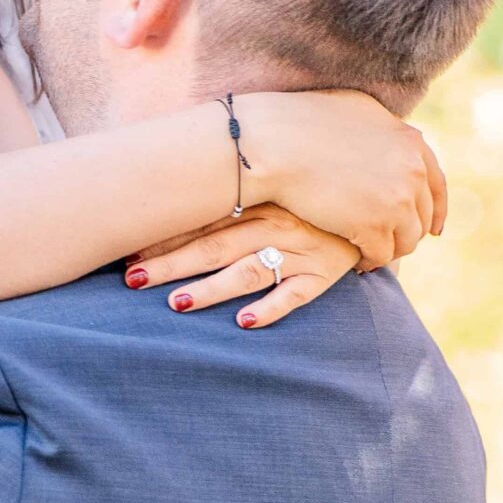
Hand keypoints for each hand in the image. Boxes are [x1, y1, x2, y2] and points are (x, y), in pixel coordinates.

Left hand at [125, 206, 360, 329]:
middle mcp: (275, 222)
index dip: (165, 235)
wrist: (374, 196)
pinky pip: (296, 294)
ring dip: (212, 288)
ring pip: (249, 270)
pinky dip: (271, 307)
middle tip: (133, 280)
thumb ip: (231, 189)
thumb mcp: (274, 180)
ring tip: (177, 304)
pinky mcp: (324, 272)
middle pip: (214, 245)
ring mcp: (300, 248)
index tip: (128, 249)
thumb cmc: (310, 192)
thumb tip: (172, 193)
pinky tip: (244, 322)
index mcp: (258, 197)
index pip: (203, 219)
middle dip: (171, 263)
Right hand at [230, 89, 446, 269]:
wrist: (275, 143)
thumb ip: (383, 130)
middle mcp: (412, 170)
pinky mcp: (376, 226)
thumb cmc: (301, 122)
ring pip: (406, 240)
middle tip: (390, 243)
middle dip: (407, 231)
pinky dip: (370, 261)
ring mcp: (397, 199)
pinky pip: (381, 255)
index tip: (433, 227)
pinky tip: (357, 262)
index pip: (436, 183)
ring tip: (370, 254)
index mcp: (410, 142)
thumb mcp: (357, 111)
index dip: (435, 208)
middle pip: (421, 215)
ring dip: (389, 249)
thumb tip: (394, 138)